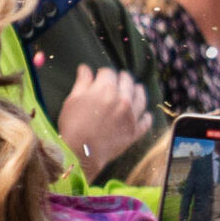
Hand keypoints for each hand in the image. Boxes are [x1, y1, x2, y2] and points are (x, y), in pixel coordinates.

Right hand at [55, 65, 151, 180]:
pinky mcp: (136, 131)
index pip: (108, 72)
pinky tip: (144, 113)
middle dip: (121, 78)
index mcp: (106, 89)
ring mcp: (132, 115)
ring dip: (137, 91)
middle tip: (117, 82)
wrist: (80, 152)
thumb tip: (85, 67)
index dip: (103, 74)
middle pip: (127, 81)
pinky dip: (146, 115)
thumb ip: (82, 82)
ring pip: (141, 96)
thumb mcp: (73, 99)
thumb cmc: (72, 124)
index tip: (100, 77)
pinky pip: (147, 120)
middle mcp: (123, 99)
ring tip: (135, 89)